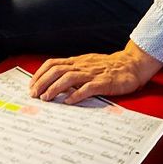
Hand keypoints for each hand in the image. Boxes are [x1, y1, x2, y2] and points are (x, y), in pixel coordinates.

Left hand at [29, 41, 162, 102]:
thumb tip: (55, 81)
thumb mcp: (87, 65)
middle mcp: (82, 66)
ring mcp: (93, 73)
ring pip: (69, 78)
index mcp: (77, 61)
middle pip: (57, 70)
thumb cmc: (108, 67)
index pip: (53, 64)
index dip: (40, 74)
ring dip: (55, 88)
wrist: (131, 65)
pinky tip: (68, 102)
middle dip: (42, 82)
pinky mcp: (104, 82)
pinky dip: (76, 94)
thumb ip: (73, 71)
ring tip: (46, 98)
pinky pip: (88, 88)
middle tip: (34, 94)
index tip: (31, 85)